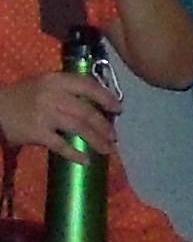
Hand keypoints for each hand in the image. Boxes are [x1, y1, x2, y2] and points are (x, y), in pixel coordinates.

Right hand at [0, 68, 118, 158]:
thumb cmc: (24, 96)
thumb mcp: (46, 84)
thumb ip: (69, 90)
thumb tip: (100, 104)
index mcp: (57, 80)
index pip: (88, 86)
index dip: (107, 97)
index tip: (119, 108)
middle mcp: (53, 95)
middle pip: (87, 111)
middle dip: (104, 125)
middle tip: (114, 136)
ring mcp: (45, 114)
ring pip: (79, 128)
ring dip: (97, 140)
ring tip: (107, 149)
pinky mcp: (37, 132)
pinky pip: (61, 145)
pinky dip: (75, 153)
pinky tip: (85, 160)